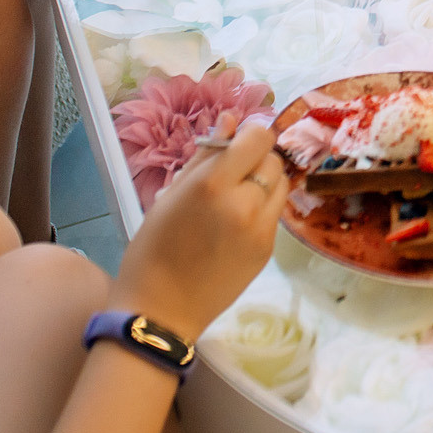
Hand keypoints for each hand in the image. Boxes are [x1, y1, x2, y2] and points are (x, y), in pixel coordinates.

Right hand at [111, 116, 286, 337]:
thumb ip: (205, 156)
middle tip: (230, 175)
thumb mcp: (170, 196)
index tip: (232, 148)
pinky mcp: (268, 250)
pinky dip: (262, 210)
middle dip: (256, 160)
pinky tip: (235, 225)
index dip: (247, 138)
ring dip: (264, 183)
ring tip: (234, 199)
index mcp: (214, 185)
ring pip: (281, 185)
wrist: (159, 311)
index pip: (258, 138)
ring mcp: (261, 230)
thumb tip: (231, 120)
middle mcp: (245, 204)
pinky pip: (275, 214)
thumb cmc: (152, 249)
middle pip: (273, 160)